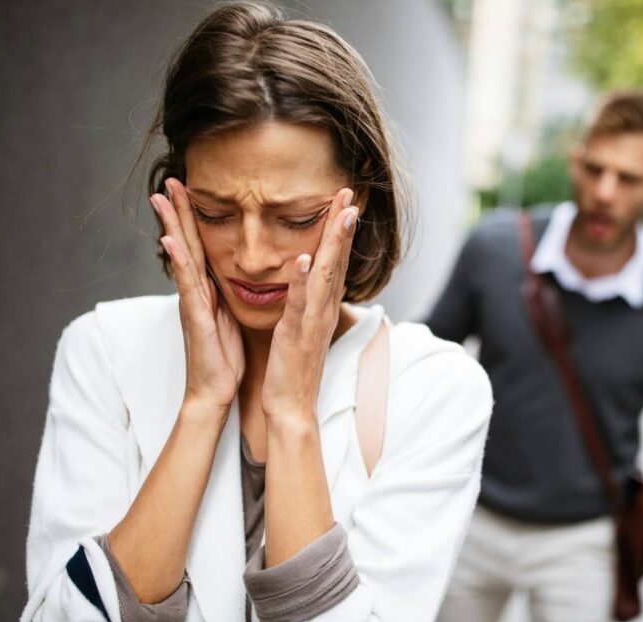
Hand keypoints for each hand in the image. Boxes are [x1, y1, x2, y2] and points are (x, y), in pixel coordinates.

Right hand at [152, 178, 244, 410]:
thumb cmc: (224, 357)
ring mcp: (192, 302)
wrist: (215, 391)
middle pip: (187, 242)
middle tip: (169, 179)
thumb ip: (226, 294)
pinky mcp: (195, 317)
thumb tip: (232, 275)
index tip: (190, 187)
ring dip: (171, 224)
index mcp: (208, 289)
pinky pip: (187, 284)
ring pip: (182, 255)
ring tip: (162, 196)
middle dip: (178, 210)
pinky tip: (170, 240)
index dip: (195, 217)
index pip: (201, 245)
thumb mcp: (229, 317)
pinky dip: (178, 261)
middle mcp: (196, 290)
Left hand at [261, 188, 358, 419]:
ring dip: (334, 243)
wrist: (291, 407)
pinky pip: (300, 304)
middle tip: (350, 192)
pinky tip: (305, 259)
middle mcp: (323, 310)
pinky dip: (303, 281)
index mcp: (322, 307)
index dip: (342, 231)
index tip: (346, 201)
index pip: (336, 262)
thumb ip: (307, 304)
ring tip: (341, 213)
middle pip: (338, 260)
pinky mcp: (296, 334)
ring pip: (326, 275)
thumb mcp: (302, 328)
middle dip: (343, 225)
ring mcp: (312, 321)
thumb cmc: (293, 369)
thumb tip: (308, 283)